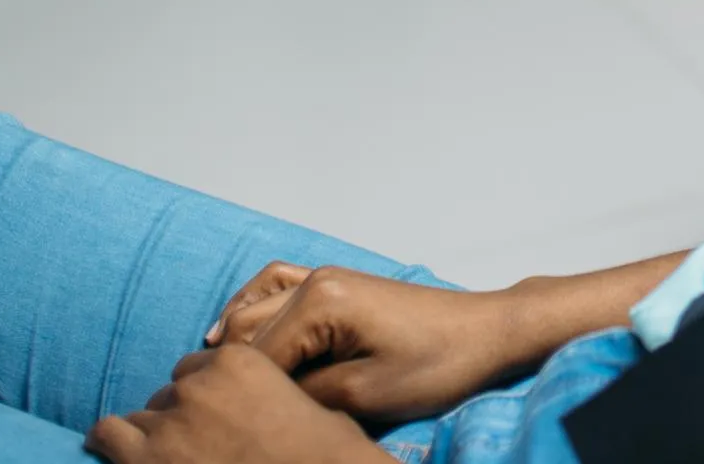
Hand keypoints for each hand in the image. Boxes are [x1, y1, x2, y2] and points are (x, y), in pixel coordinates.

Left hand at [84, 344, 382, 463]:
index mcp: (239, 362)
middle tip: (196, 445)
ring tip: (166, 457)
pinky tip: (115, 449)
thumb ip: (273, 392)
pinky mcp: (145, 460)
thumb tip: (268, 405)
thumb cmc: (320, 455)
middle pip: (171, 394)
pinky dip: (111, 441)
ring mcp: (169, 423)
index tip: (212, 417)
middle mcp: (198, 386)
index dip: (205, 396)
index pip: (200, 368)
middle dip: (181, 417)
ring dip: (153, 436)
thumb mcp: (307, 406)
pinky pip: (109, 434)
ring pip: (142, 418)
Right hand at [201, 262, 533, 421]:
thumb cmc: (435, 364)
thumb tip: (264, 399)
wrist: (484, 334)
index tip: (235, 427)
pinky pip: (276, 285)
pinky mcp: (337, 284)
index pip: (255, 358)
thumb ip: (304, 394)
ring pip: (254, 307)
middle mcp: (315, 280)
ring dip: (235, 343)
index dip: (243, 397)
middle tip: (222, 413)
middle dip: (234, 372)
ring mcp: (325, 277)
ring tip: (220, 383)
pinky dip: (250, 306)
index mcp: (320, 301)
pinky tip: (228, 332)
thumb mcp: (362, 395)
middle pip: (246, 331)